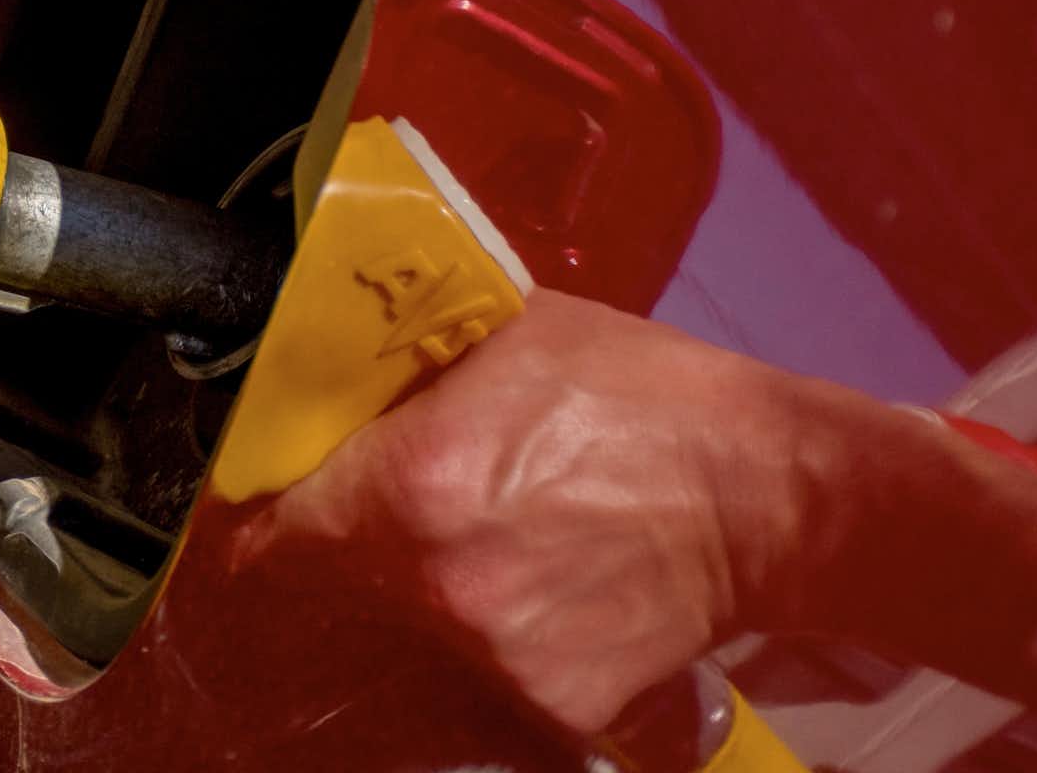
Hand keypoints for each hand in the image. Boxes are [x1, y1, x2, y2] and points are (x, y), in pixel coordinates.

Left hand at [229, 291, 815, 732]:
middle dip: (355, 541)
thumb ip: (407, 357)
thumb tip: (329, 354)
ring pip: (411, 624)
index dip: (259, 514)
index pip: (267, 531)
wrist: (777, 497)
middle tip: (402, 504)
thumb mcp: (512, 334)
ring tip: (500, 536)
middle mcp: (436, 579)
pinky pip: (489, 671)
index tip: (268, 499)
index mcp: (409, 483)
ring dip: (430, 586)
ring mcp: (493, 652)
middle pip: (337, 578)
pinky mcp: (552, 703)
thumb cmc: (647, 397)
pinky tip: (553, 585)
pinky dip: (506, 635)